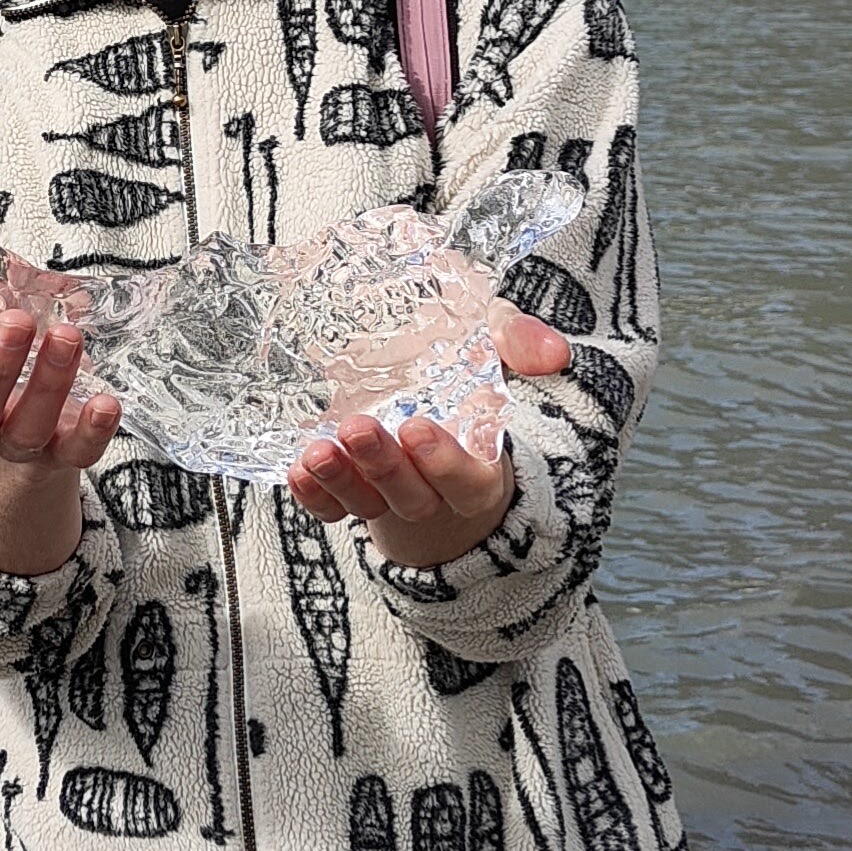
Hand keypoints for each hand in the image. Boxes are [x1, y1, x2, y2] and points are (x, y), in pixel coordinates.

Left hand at [283, 303, 568, 569]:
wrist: (417, 376)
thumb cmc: (462, 364)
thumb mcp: (492, 342)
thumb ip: (519, 342)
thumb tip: (553, 355)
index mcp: (480, 462)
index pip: (470, 480)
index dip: (445, 463)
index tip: (417, 428)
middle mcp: (434, 489)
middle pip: (413, 496)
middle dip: (386, 468)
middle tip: (360, 428)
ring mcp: (388, 496)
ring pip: (368, 504)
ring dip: (343, 482)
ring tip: (319, 452)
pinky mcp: (351, 494)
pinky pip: (333, 509)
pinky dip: (315, 497)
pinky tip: (298, 470)